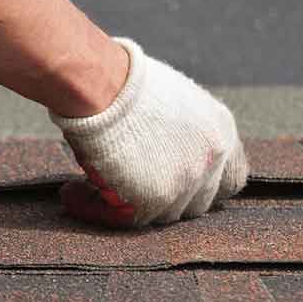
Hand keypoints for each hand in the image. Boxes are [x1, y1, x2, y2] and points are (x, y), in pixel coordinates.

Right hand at [50, 37, 247, 226]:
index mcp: (220, 133)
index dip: (205, 187)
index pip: (231, 180)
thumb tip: (166, 152)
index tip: (179, 184)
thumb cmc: (123, 81)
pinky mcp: (152, 200)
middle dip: (166, 199)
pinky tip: (70, 194)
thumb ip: (184, 134)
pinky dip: (92, 208)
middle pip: (197, 204)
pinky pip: (122, 220)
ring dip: (128, 205)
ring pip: (161, 216)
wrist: (101, 83)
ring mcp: (184, 183)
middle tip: (129, 188)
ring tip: (89, 189)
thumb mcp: (174, 102)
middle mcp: (211, 161)